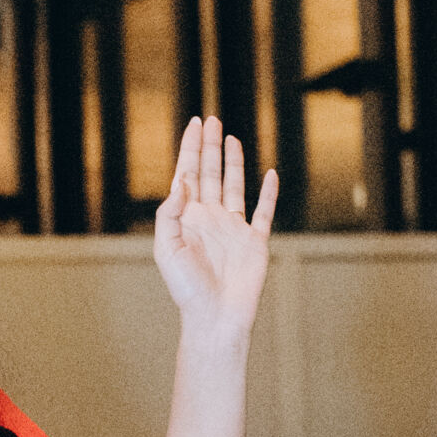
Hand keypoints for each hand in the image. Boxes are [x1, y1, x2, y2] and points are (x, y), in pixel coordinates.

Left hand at [154, 116, 276, 340]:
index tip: (195, 123)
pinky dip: (268, 193)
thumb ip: (169, 213)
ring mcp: (233, 229)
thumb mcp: (166, 249)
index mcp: (187, 218)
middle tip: (212, 120)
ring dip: (233, 162)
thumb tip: (181, 181)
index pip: (187, 174)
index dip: (190, 148)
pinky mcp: (255, 242)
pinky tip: (270, 174)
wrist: (215, 317)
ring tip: (231, 138)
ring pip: (234, 186)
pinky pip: (263, 212)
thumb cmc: (186, 289)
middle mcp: (210, 219)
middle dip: (210, 146)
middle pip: (210, 173)